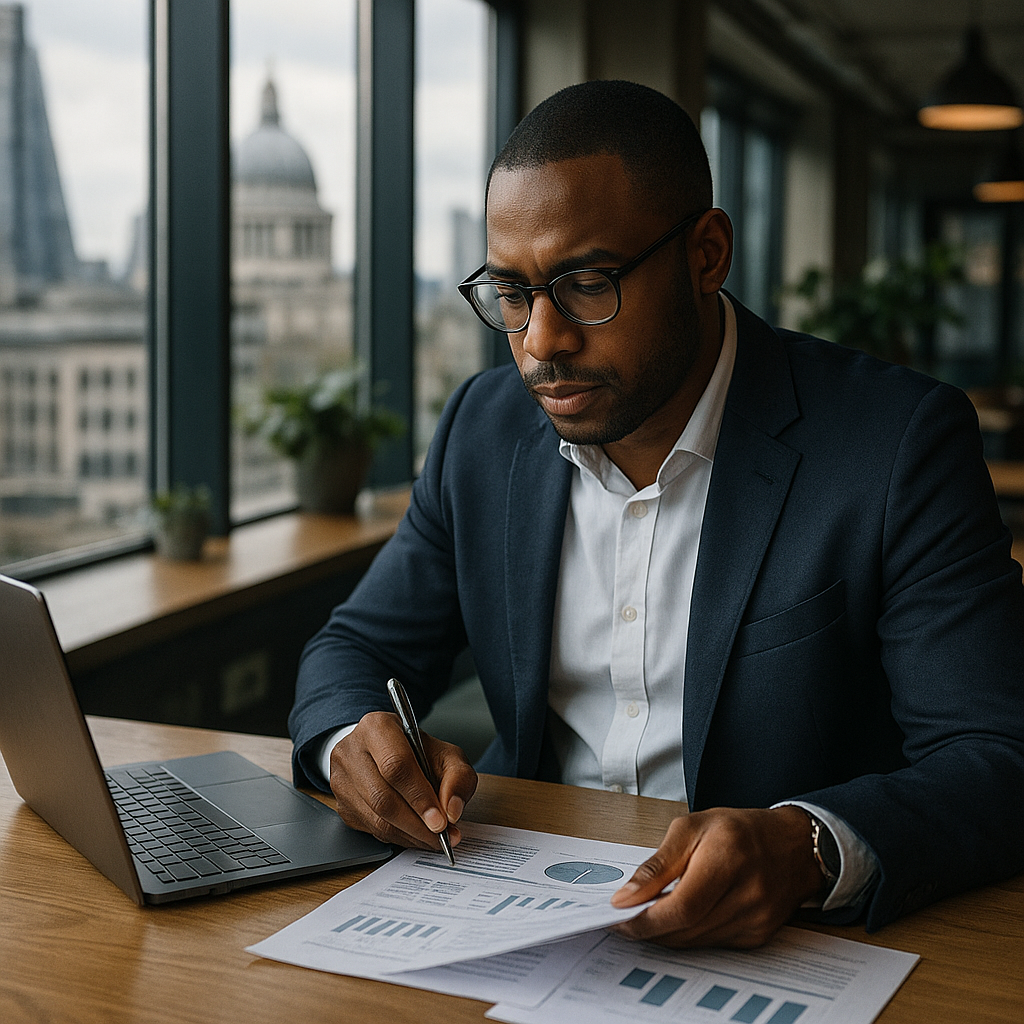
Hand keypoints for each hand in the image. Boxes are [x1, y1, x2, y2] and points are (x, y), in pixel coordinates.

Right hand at [328, 711, 477, 851]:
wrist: (385, 751)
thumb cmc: (416, 752)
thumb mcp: (446, 754)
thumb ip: (458, 777)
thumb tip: (452, 811)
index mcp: (377, 727)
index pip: (395, 765)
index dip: (419, 797)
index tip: (440, 821)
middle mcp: (352, 751)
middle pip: (383, 797)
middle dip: (417, 824)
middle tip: (442, 836)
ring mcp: (341, 779)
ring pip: (376, 818)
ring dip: (410, 835)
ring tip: (435, 840)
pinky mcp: (341, 804)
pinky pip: (370, 829)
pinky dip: (399, 838)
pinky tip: (416, 836)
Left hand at [610, 806, 823, 947]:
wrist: (792, 845)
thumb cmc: (740, 830)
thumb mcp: (691, 828)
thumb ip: (657, 864)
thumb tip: (627, 895)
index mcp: (728, 859)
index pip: (682, 907)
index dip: (646, 919)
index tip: (619, 917)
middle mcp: (748, 894)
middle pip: (687, 929)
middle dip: (649, 928)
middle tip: (624, 918)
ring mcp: (756, 919)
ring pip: (696, 942)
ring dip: (666, 934)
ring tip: (647, 915)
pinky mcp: (758, 935)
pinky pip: (712, 944)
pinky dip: (689, 934)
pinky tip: (679, 918)